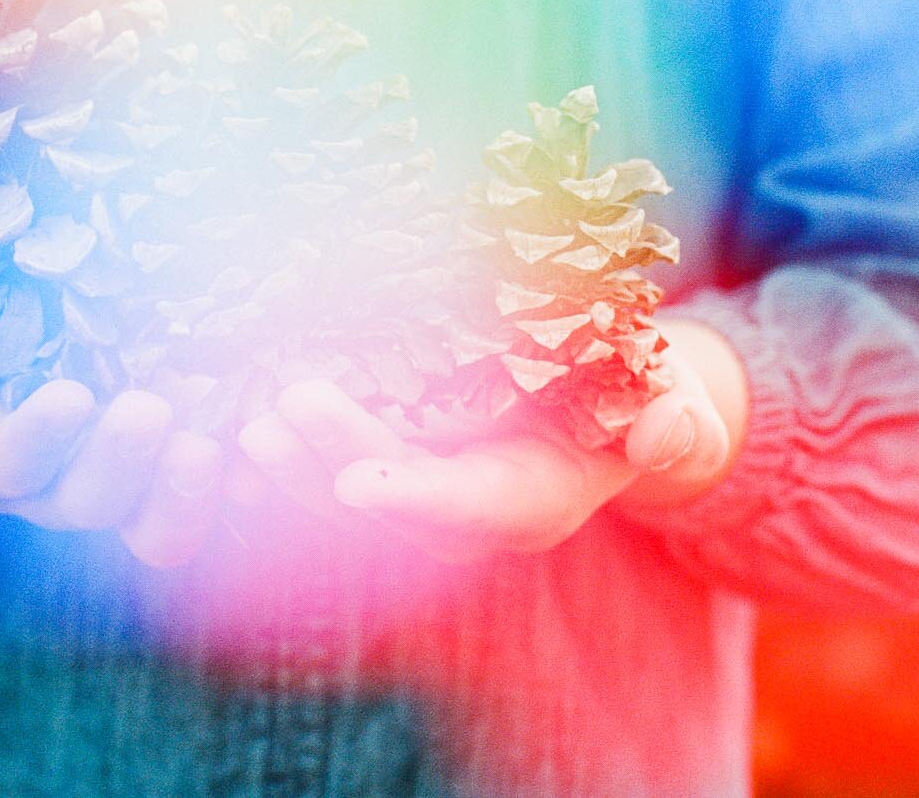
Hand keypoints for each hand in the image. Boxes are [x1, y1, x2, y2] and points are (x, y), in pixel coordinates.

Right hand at [0, 269, 224, 566]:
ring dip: (187, 501)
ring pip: (158, 534)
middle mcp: (57, 491)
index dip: (38, 443)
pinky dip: (246, 490)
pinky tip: (271, 444)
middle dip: (123, 468)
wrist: (18, 342)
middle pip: (91, 505)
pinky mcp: (184, 483)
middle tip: (155, 409)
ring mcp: (127, 494)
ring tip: (211, 444)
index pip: (6, 468)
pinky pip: (221, 512)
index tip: (71, 395)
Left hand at [237, 317, 745, 562]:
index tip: (354, 486)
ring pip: (352, 503)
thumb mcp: (678, 408)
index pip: (472, 508)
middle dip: (336, 462)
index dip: (415, 497)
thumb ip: (675, 424)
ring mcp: (429, 498)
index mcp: (537, 501)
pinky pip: (333, 482)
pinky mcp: (399, 472)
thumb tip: (660, 433)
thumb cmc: (647, 402)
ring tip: (250, 426)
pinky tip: (240, 436)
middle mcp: (472, 515)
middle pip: (392, 504)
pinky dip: (291, 466)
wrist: (615, 414)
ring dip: (296, 474)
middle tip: (282, 409)